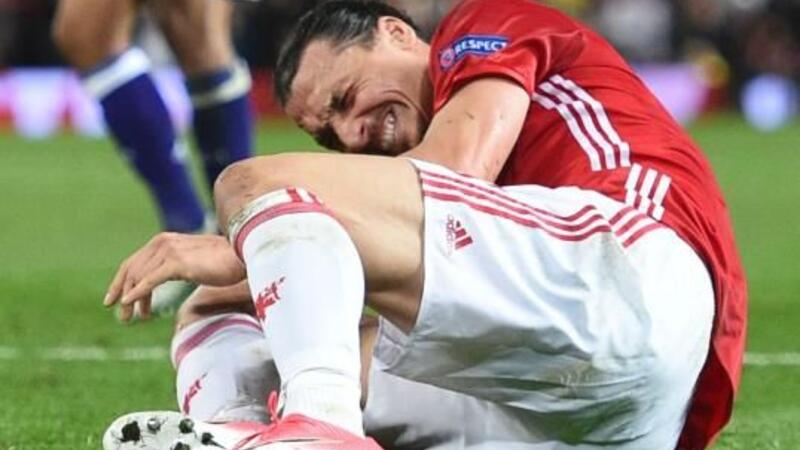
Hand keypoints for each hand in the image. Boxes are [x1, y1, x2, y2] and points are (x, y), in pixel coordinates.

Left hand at [104, 232, 245, 321]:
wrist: (243, 257)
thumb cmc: (225, 262)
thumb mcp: (195, 262)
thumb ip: (178, 267)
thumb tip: (169, 278)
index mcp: (166, 240)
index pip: (135, 261)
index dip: (120, 281)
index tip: (113, 300)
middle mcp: (163, 242)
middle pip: (132, 269)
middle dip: (121, 293)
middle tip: (122, 316)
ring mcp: (169, 251)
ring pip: (138, 276)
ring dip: (129, 299)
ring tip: (129, 318)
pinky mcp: (177, 263)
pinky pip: (150, 280)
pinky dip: (137, 293)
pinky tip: (129, 303)